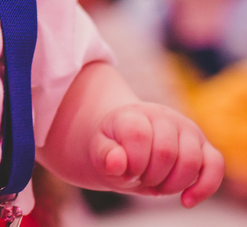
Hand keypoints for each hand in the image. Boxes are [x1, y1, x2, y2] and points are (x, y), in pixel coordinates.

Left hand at [91, 102, 223, 206]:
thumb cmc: (114, 147)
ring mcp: (187, 129)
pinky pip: (215, 166)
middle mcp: (164, 116)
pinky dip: (204, 188)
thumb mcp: (100, 151)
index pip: (139, 135)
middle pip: (166, 152)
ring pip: (191, 161)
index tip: (124, 171)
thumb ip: (105, 155)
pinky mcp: (204, 146)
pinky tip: (186, 201)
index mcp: (135, 114)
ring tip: (156, 185)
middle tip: (140, 178)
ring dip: (173, 184)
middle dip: (151, 176)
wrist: (129, 140)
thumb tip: (116, 163)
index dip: (132, 162)